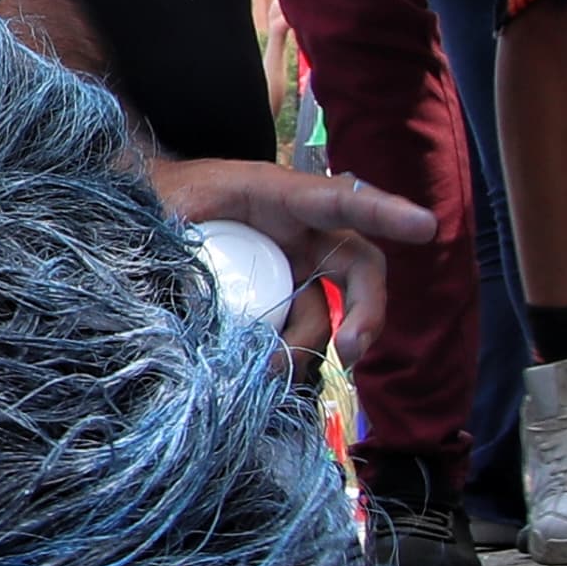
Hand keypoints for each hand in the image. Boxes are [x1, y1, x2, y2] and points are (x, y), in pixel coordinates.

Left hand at [146, 156, 435, 366]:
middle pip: (358, 267)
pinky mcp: (283, 289)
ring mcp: (295, 260)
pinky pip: (303, 322)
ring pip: (328, 306)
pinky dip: (295, 349)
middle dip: (366, 311)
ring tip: (277, 372)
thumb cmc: (158, 196)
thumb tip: (184, 291)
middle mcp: (298, 228)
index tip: (424, 226)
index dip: (383, 211)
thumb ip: (175, 237)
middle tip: (351, 352)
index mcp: (275, 194)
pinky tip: (275, 372)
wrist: (142, 203)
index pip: (338, 200)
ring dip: (314, 344)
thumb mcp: (162, 208)